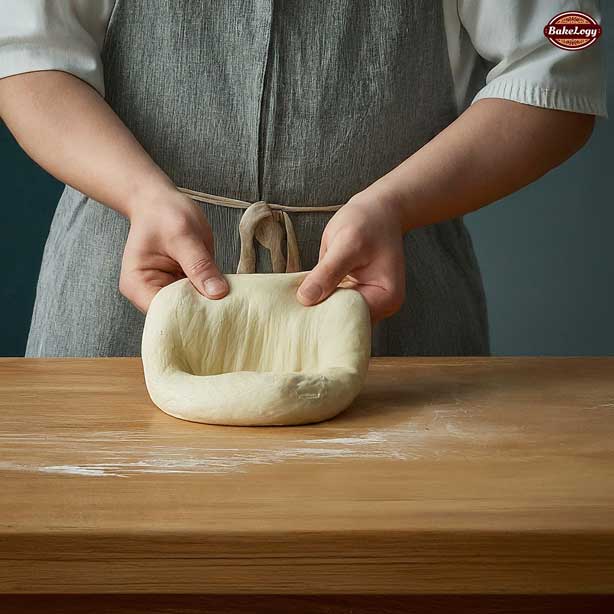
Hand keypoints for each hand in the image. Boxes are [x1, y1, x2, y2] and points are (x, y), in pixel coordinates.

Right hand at [119, 188, 227, 312]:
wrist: (159, 202)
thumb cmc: (163, 214)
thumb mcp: (183, 235)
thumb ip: (200, 265)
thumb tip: (218, 293)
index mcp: (138, 285)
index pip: (164, 313)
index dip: (190, 316)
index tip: (216, 314)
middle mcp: (148, 294)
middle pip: (177, 316)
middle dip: (202, 314)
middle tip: (231, 311)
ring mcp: (166, 292)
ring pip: (191, 309)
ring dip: (210, 307)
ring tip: (232, 305)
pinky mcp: (181, 287)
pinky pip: (199, 298)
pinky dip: (212, 297)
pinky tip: (229, 297)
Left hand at [297, 192, 405, 322]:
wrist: (376, 209)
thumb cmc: (367, 222)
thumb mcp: (346, 244)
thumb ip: (327, 272)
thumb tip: (306, 299)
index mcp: (386, 298)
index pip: (352, 319)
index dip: (326, 318)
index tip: (301, 315)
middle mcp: (378, 306)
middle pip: (344, 321)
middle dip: (320, 317)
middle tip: (292, 315)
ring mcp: (365, 301)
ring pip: (336, 315)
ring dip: (317, 309)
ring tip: (295, 307)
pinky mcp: (351, 294)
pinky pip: (332, 303)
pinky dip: (318, 299)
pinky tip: (303, 295)